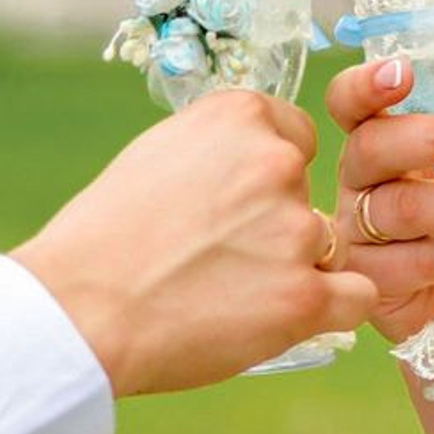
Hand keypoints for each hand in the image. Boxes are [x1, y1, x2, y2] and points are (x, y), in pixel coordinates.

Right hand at [10, 88, 375, 396]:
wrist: (77, 311)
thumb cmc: (104, 236)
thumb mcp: (159, 152)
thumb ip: (221, 147)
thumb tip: (255, 154)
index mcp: (241, 117)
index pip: (294, 136)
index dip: (267, 175)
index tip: (233, 205)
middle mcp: (277, 163)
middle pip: (307, 191)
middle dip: (277, 222)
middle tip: (221, 257)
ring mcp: (295, 231)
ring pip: (328, 245)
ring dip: (295, 268)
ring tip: (232, 293)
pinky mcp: (304, 297)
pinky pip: (356, 296)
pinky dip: (331, 309)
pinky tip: (289, 316)